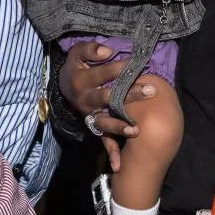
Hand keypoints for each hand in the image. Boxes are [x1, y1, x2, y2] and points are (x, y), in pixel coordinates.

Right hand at [57, 40, 157, 171]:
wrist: (64, 87)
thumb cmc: (77, 67)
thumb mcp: (77, 53)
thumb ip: (90, 50)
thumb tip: (107, 51)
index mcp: (82, 82)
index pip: (103, 74)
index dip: (120, 69)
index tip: (136, 65)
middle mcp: (86, 100)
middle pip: (108, 98)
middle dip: (130, 95)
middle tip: (151, 91)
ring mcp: (90, 115)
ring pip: (106, 121)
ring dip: (120, 126)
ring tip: (137, 130)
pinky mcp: (94, 126)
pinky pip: (103, 139)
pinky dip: (111, 152)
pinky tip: (119, 164)